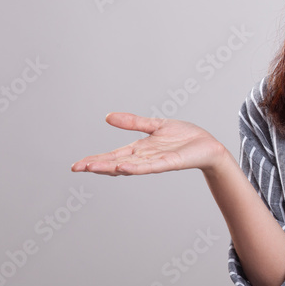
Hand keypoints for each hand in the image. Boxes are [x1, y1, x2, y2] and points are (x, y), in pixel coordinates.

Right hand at [71, 112, 226, 175]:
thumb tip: (109, 117)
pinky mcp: (168, 163)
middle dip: (96, 165)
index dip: (95, 159)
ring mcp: (155, 162)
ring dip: (110, 167)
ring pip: (128, 166)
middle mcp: (144, 158)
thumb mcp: (155, 125)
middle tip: (76, 168)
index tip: (77, 164)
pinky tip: (122, 167)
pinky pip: (149, 166)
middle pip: (115, 163)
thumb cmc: (185, 137)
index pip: (112, 155)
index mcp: (140, 149)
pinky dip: (135, 167)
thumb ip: (133, 122)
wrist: (207, 145)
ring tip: (92, 167)